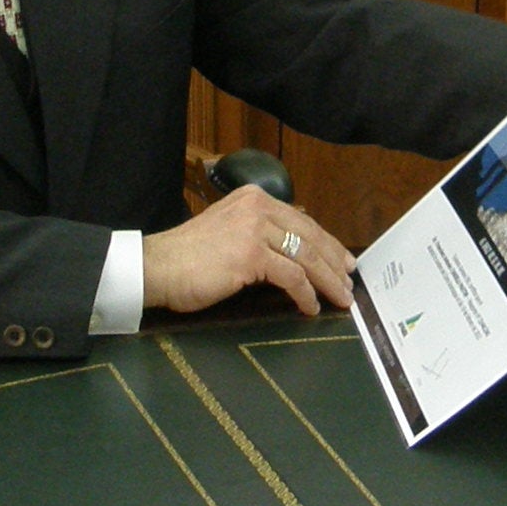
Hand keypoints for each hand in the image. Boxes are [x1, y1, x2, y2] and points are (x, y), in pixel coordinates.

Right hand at [143, 184, 354, 318]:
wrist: (157, 267)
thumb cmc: (187, 257)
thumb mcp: (228, 230)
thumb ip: (258, 232)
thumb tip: (294, 250)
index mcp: (253, 199)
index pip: (302, 221)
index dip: (327, 243)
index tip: (343, 260)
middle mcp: (257, 208)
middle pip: (310, 237)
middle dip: (334, 263)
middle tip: (349, 282)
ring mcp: (255, 230)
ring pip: (306, 257)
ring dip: (327, 281)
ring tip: (340, 298)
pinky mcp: (251, 255)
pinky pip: (292, 277)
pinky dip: (305, 294)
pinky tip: (310, 306)